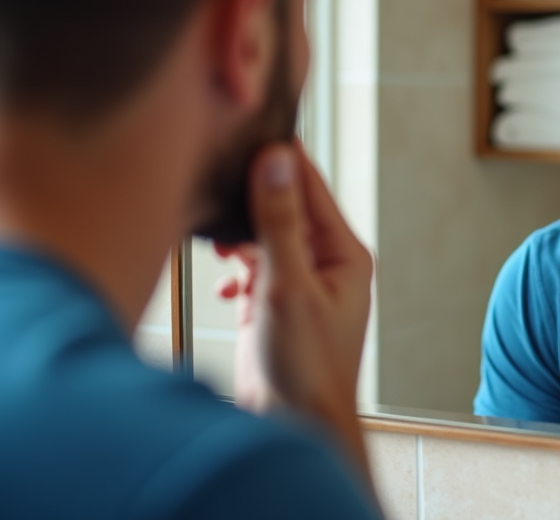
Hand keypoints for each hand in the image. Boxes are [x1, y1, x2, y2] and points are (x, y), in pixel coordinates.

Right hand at [215, 140, 373, 467]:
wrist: (296, 425)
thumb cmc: (306, 368)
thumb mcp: (288, 287)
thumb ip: (279, 224)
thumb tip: (276, 163)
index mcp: (343, 252)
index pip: (309, 185)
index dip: (278, 159)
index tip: (245, 133)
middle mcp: (325, 261)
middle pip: (284, 206)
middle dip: (251, 197)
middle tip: (217, 183)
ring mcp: (300, 281)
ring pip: (265, 236)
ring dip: (240, 236)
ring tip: (217, 240)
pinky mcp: (275, 302)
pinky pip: (253, 267)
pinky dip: (235, 270)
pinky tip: (225, 286)